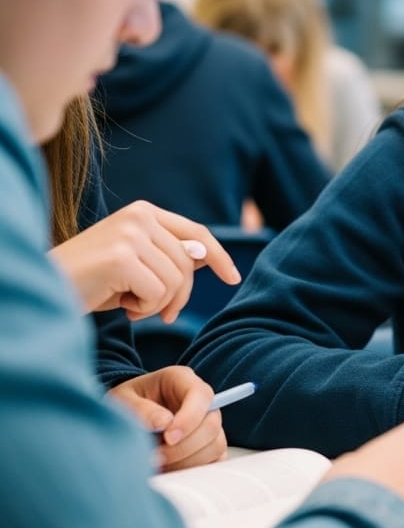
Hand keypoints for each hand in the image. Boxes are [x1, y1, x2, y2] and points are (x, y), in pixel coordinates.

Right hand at [49, 200, 240, 321]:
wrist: (47, 288)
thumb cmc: (91, 282)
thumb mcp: (137, 265)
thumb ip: (170, 257)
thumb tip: (208, 258)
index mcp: (144, 212)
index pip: (196, 234)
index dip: (219, 257)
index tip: (233, 278)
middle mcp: (139, 216)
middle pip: (189, 264)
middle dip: (180, 297)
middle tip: (159, 314)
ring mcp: (130, 235)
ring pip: (176, 281)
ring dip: (157, 305)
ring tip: (128, 303)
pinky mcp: (121, 258)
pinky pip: (157, 294)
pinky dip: (143, 309)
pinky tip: (119, 305)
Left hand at [108, 366, 226, 471]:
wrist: (123, 420)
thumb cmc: (124, 404)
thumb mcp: (122, 400)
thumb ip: (141, 409)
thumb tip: (165, 423)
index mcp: (182, 380)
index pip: (201, 395)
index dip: (190, 418)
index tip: (168, 438)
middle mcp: (201, 402)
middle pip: (211, 425)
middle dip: (184, 447)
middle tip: (156, 456)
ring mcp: (207, 425)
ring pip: (214, 447)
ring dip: (185, 461)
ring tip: (158, 463)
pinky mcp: (208, 447)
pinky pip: (213, 462)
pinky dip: (192, 470)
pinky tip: (169, 468)